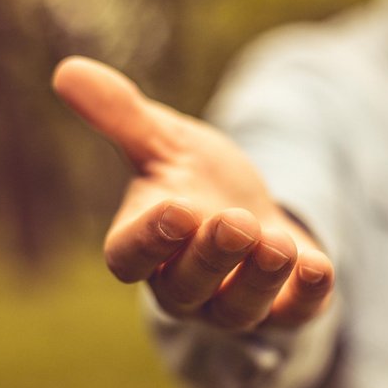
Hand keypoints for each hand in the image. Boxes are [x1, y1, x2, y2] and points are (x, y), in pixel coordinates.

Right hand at [52, 56, 333, 330]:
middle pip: (186, 288)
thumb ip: (122, 116)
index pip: (130, 257)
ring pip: (237, 310)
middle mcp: (183, 287)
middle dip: (211, 256)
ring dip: (257, 279)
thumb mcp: (164, 142)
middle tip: (235, 221)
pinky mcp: (282, 309)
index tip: (174, 210)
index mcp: (144, 247)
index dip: (148, 240)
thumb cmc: (195, 180)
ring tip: (275, 242)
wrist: (252, 207)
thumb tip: (68, 71)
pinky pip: (292, 315)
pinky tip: (318, 266)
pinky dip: (306, 296)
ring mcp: (232, 304)